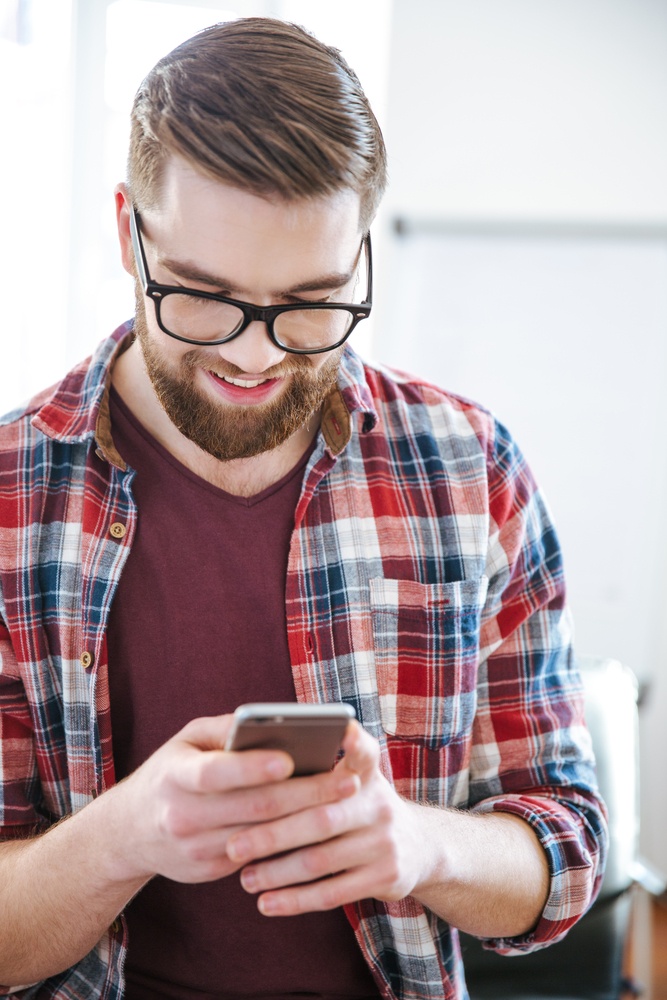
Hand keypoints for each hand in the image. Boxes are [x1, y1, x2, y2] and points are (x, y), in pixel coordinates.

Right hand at [107, 715, 359, 884]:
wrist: (129, 832)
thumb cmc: (170, 772)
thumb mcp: (186, 740)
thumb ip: (225, 729)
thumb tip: (271, 722)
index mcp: (175, 775)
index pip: (215, 773)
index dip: (252, 767)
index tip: (290, 758)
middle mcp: (183, 815)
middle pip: (253, 807)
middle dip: (306, 793)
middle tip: (347, 780)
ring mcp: (196, 848)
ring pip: (264, 836)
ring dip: (309, 819)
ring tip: (345, 800)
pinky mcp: (210, 870)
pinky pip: (259, 855)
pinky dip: (293, 840)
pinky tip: (324, 824)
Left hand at [226, 721, 426, 914]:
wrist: (417, 847)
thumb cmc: (359, 807)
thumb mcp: (353, 781)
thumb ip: (317, 773)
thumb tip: (253, 773)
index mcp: (367, 773)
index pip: (364, 751)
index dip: (354, 740)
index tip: (342, 730)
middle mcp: (379, 803)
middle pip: (321, 818)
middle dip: (273, 834)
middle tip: (234, 845)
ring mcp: (385, 841)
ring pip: (321, 860)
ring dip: (277, 872)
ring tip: (244, 879)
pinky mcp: (387, 876)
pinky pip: (332, 893)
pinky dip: (295, 900)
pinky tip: (267, 903)